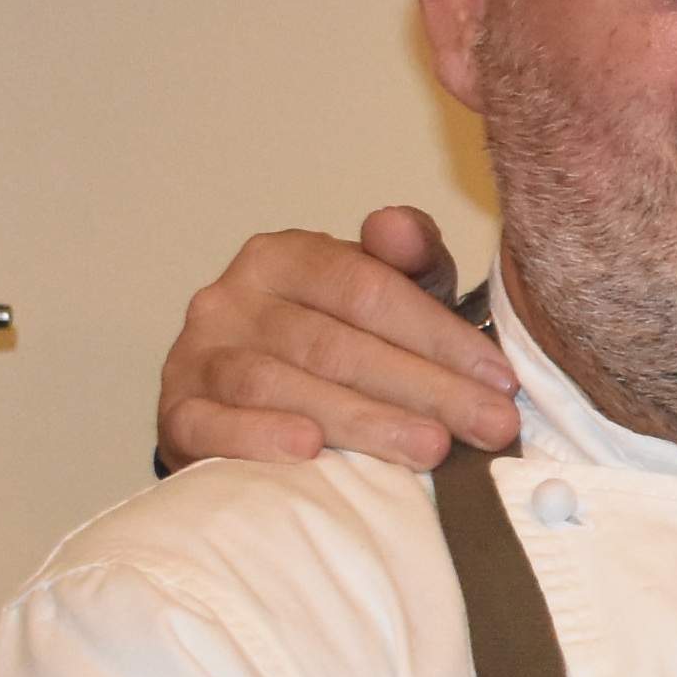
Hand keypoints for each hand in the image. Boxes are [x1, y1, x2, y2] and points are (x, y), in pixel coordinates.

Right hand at [159, 209, 521, 473]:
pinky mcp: (174, 414)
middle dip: (424, 388)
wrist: (237, 408)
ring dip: (361, 420)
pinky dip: (258, 436)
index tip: (502, 379)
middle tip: (490, 426)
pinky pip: (212, 424)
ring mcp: (196, 355)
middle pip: (335, 343)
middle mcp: (232, 298)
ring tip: (429, 448)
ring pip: (280, 383)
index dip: (439, 335)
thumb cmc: (325, 346)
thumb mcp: (375, 296)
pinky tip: (309, 450)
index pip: (368, 289)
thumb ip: (405, 261)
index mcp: (284, 257)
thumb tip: (400, 227)